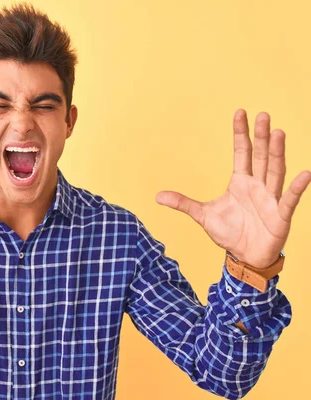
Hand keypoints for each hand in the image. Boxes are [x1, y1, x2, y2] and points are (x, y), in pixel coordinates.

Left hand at [155, 109, 310, 268]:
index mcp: (240, 182)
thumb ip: (183, 204)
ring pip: (275, 172)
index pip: (242, 152)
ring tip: (278, 133)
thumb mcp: (203, 216)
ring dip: (277, 153)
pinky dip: (297, 188)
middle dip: (261, 137)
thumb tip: (157, 196)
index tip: (240, 112)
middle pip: (260, 157)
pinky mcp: (280, 216)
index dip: (241, 134)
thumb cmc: (229, 233)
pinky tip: (305, 173)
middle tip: (263, 115)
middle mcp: (257, 186)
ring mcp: (270, 199)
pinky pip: (290, 199)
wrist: (244, 256)